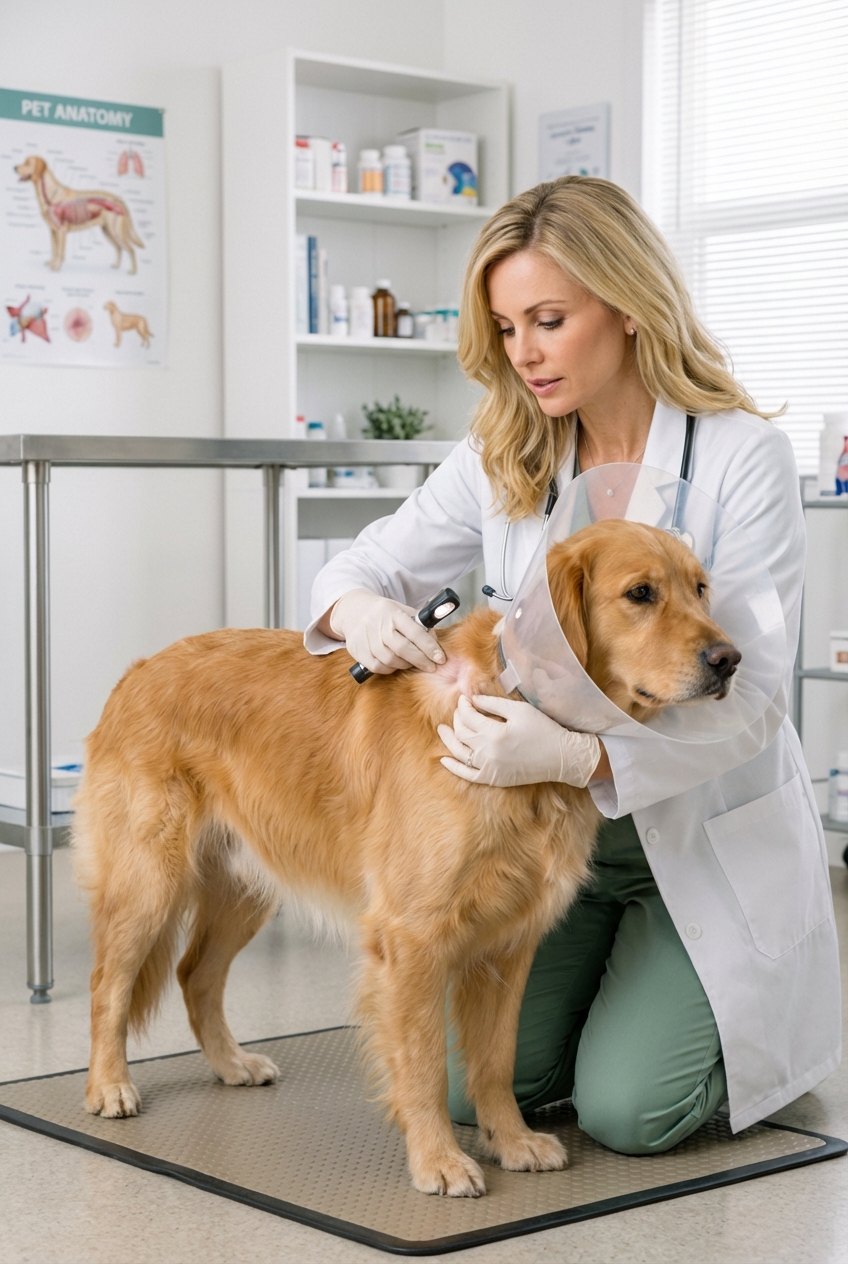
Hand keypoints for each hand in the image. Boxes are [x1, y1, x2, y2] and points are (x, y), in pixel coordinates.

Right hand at [329, 588, 445, 675]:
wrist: (353, 611)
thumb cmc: (385, 613)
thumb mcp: (402, 610)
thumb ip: (419, 624)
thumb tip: (435, 643)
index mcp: (393, 612)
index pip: (415, 632)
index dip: (429, 647)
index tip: (440, 658)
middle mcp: (378, 624)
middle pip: (403, 649)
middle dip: (421, 660)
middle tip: (432, 667)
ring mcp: (366, 638)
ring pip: (390, 660)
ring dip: (405, 664)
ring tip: (411, 662)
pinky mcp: (357, 651)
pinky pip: (378, 667)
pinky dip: (390, 668)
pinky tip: (395, 663)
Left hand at [438, 694, 600, 787]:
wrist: (560, 757)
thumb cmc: (543, 730)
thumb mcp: (520, 710)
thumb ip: (493, 704)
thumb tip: (473, 699)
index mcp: (494, 734)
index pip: (469, 717)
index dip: (464, 705)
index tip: (465, 698)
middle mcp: (488, 753)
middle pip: (462, 734)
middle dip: (458, 719)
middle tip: (460, 710)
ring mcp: (489, 768)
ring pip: (460, 753)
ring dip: (449, 740)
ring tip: (443, 730)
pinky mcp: (493, 779)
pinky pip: (468, 775)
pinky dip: (454, 768)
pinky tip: (445, 760)